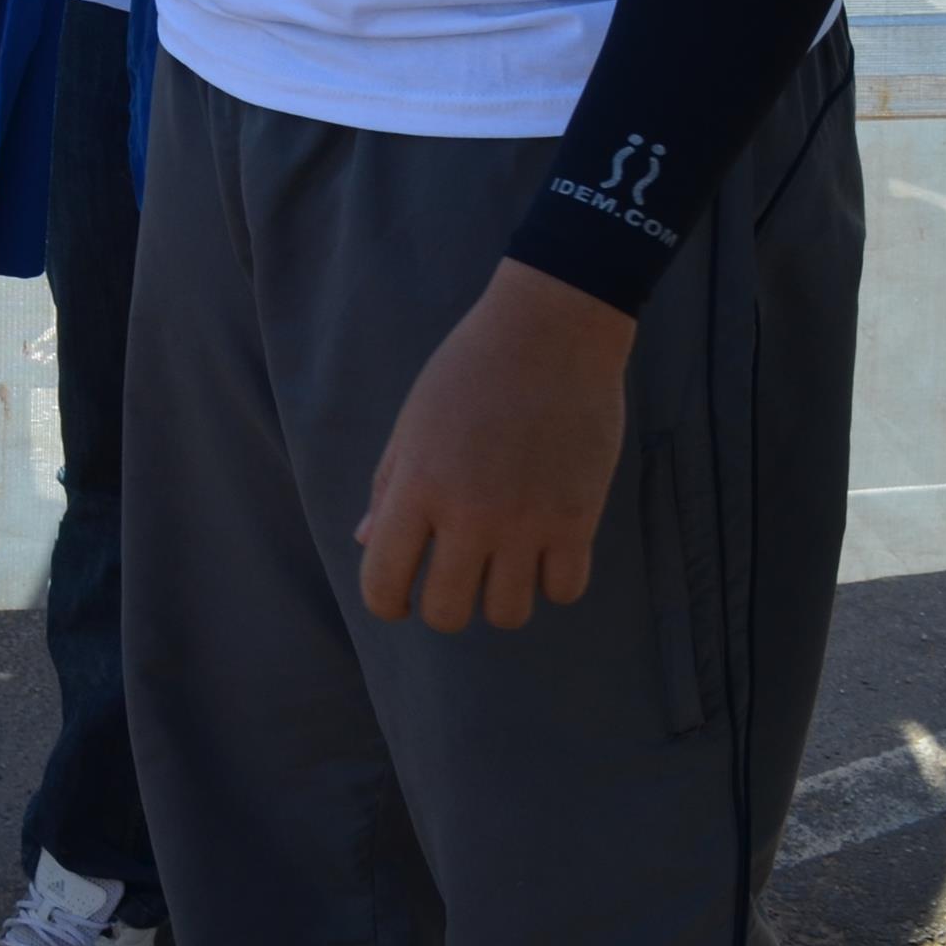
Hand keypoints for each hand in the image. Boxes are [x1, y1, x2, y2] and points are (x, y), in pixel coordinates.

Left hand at [356, 261, 636, 632]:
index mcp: (416, 485)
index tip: (399, 597)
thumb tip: (366, 541)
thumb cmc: (469, 370)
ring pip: (509, 614)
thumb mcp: (413, 422)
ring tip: (502, 562)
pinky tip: (544, 551)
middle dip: (444, 606)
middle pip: (448, 614)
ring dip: (500, 596)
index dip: (387, 602)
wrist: (550, 330)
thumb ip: (388, 487)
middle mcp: (469, 512)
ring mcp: (527, 519)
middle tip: (454, 578)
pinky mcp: (578, 517)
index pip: (383, 582)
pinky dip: (552, 581)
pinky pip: (565, 590)